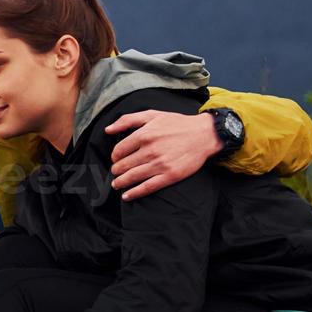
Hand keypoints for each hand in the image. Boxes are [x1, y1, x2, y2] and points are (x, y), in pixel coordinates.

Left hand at [105, 109, 223, 200]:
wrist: (204, 134)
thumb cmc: (177, 124)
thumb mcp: (152, 115)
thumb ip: (127, 120)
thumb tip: (107, 130)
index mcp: (144, 135)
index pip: (119, 150)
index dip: (115, 156)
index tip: (116, 159)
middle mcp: (150, 150)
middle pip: (123, 165)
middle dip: (116, 170)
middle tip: (116, 172)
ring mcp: (160, 164)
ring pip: (132, 177)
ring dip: (120, 182)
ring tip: (117, 184)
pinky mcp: (170, 176)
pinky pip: (147, 187)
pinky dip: (134, 193)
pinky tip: (126, 196)